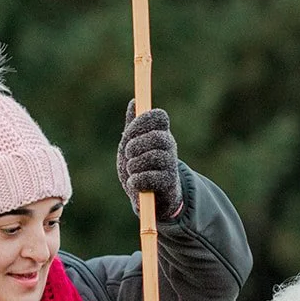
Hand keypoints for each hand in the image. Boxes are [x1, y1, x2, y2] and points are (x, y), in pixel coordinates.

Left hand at [116, 102, 182, 221]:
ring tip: (131, 170)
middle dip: (136, 145)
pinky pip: (151, 177)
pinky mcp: (169, 184)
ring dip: (134, 165)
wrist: (152, 198)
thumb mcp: (133, 145)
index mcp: (161, 133)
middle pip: (156, 136)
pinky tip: (135, 183)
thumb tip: (134, 102)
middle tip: (128, 153)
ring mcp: (171, 165)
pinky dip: (137, 180)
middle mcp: (170, 146)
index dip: (142, 121)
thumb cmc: (141, 167)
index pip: (159, 117)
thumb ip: (133, 125)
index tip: (129, 132)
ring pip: (153, 157)